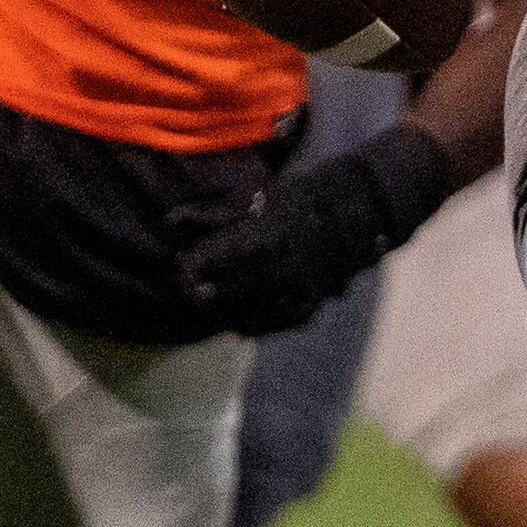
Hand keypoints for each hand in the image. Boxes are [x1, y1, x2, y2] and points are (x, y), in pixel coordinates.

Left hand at [175, 121, 453, 337]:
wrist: (358, 212)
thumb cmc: (300, 200)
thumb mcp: (259, 200)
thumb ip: (212, 216)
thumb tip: (168, 222)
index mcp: (267, 236)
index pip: (216, 261)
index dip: (193, 268)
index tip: (179, 267)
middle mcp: (282, 267)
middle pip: (227, 290)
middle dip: (203, 293)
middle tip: (188, 292)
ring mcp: (297, 289)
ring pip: (248, 312)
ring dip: (224, 312)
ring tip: (209, 308)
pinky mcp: (309, 305)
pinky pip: (274, 324)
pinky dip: (254, 326)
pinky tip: (237, 325)